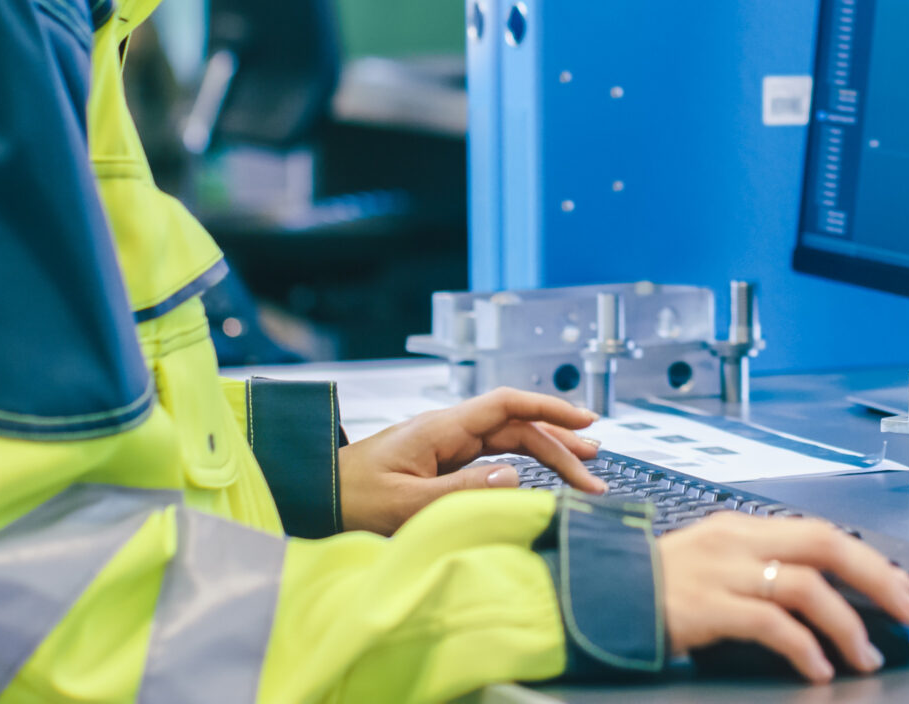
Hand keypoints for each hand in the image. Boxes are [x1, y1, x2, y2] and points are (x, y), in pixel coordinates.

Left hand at [336, 388, 606, 534]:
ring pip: (509, 442)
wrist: (313, 497)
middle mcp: (448, 430)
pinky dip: (523, 464)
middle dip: (560, 444)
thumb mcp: (404, 503)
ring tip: (585, 468)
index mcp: (441, 428)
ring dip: (547, 454)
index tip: (585, 421)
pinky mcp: (441, 463)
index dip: (550, 409)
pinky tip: (541, 475)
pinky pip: (492, 458)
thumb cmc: (348, 498)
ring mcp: (446, 445)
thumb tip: (514, 477)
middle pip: (516, 427)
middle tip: (595, 471)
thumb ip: (459, 490)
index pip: (507, 405)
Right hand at [659, 514, 908, 683]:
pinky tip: (818, 668)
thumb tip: (820, 595)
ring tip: (865, 656)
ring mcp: (721, 572)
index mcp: (742, 528)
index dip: (868, 559)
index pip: (821, 532)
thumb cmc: (655, 588)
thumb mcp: (713, 564)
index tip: (901, 585)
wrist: (595, 597)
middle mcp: (737, 541)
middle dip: (877, 577)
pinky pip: (771, 624)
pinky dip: (804, 647)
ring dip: (847, 624)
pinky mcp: (706, 607)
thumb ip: (760, 569)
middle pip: (826, 545)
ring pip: (806, 586)